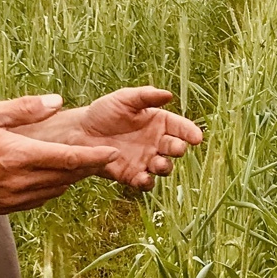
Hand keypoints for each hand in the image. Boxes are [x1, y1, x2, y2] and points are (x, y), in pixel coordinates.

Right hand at [0, 96, 117, 212]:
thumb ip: (26, 108)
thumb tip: (58, 102)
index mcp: (19, 156)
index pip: (68, 159)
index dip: (94, 157)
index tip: (112, 153)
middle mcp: (19, 181)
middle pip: (67, 177)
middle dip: (87, 167)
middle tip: (103, 156)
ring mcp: (13, 198)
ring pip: (55, 190)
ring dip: (70, 178)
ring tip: (81, 164)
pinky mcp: (5, 208)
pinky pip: (39, 199)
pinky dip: (51, 188)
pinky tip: (54, 177)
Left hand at [24, 87, 203, 190]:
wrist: (80, 132)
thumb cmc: (103, 112)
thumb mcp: (124, 99)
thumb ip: (146, 96)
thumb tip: (169, 95)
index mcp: (158, 122)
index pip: (180, 127)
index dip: (190, 132)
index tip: (197, 137)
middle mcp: (156, 142)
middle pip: (174, 148)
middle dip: (178, 149)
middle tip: (175, 148)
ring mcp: (146, 160)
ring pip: (164, 167)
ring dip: (165, 167)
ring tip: (158, 163)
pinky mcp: (132, 175)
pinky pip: (145, 182)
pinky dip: (147, 182)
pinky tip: (143, 177)